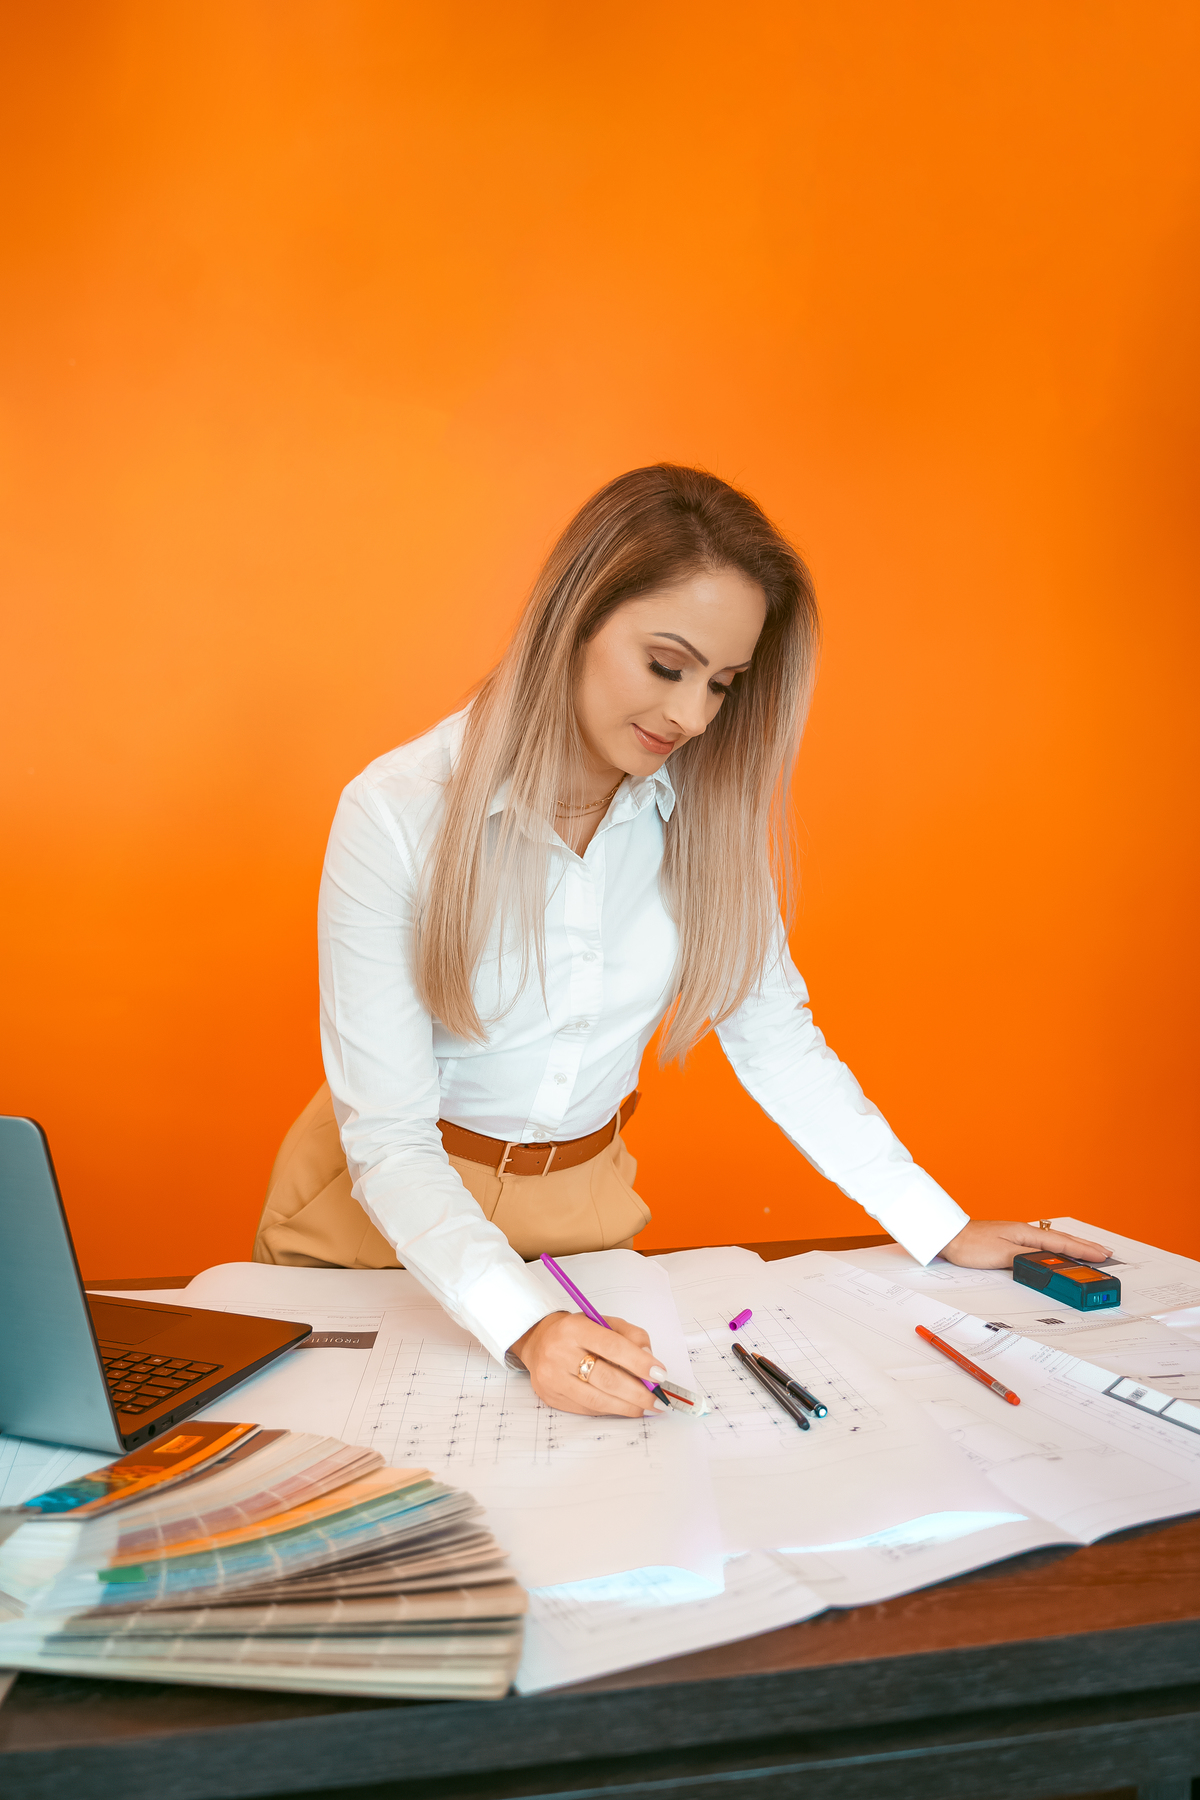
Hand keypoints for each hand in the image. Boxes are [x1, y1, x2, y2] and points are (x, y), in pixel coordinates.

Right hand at [508, 1311, 667, 1416]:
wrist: (538, 1341)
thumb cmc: (577, 1332)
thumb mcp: (604, 1322)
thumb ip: (630, 1336)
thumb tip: (649, 1360)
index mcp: (574, 1329)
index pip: (611, 1346)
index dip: (638, 1362)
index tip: (660, 1373)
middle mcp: (559, 1353)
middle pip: (605, 1378)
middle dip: (637, 1392)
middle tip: (657, 1399)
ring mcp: (552, 1378)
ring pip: (596, 1399)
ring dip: (627, 1406)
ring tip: (645, 1407)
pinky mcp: (550, 1397)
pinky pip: (587, 1408)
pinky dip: (610, 1409)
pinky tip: (624, 1407)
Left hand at [939, 1219, 1111, 1269]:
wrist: (947, 1236)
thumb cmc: (969, 1244)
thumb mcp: (1001, 1255)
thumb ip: (1026, 1260)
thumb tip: (1050, 1263)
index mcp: (1025, 1233)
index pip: (1062, 1243)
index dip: (1084, 1250)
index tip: (1103, 1255)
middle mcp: (1023, 1232)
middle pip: (1061, 1240)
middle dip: (1084, 1246)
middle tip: (1104, 1253)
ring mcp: (1016, 1236)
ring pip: (1052, 1241)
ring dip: (1071, 1247)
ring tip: (1088, 1252)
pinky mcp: (1008, 1241)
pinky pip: (1040, 1245)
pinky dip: (1055, 1248)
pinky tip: (1056, 1252)